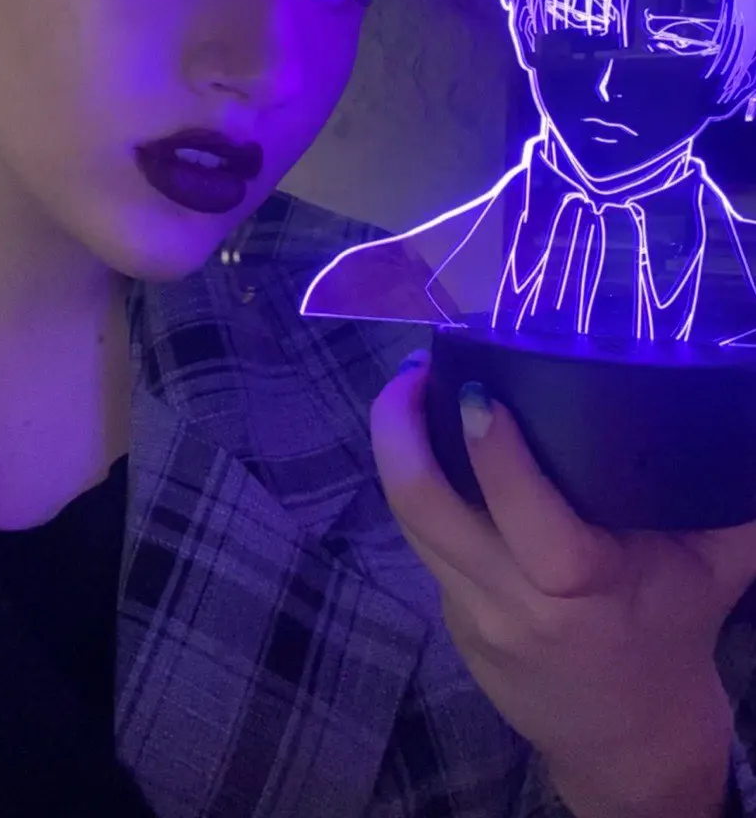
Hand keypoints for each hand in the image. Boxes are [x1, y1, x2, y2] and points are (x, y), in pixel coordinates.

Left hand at [371, 355, 755, 817]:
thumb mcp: (714, 570)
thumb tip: (745, 404)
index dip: (493, 447)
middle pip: (423, 508)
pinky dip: (422, 489)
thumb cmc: (676, 637)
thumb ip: (732, 498)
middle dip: (399, 429)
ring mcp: (472, 615)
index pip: (520, 509)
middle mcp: (511, 600)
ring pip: (408, 522)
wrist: (632, 750)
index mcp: (579, 587)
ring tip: (411, 389)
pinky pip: (426, 543)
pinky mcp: (452, 621)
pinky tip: (433, 447)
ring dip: (397, 449)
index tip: (478, 387)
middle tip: (414, 369)